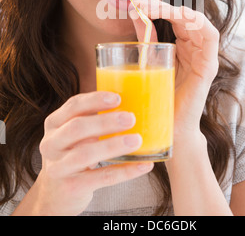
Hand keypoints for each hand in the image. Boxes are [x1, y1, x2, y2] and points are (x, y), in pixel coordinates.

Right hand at [33, 92, 152, 215]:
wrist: (55, 196)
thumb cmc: (73, 155)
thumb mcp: (75, 135)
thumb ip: (93, 119)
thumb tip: (134, 103)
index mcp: (54, 123)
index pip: (73, 106)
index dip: (95, 100)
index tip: (117, 98)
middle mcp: (51, 144)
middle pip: (77, 128)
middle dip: (105, 121)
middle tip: (130, 118)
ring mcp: (58, 167)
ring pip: (86, 154)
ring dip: (114, 145)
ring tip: (137, 140)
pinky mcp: (71, 188)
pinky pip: (101, 178)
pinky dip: (125, 171)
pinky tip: (143, 165)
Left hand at [130, 0, 218, 141]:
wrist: (166, 127)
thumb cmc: (158, 95)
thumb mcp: (150, 59)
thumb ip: (147, 37)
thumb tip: (135, 11)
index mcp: (182, 45)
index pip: (173, 17)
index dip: (157, 6)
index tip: (137, 2)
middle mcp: (194, 48)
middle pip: (184, 17)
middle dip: (163, 7)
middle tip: (142, 3)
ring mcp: (203, 56)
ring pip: (197, 22)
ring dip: (178, 11)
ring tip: (156, 8)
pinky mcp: (208, 66)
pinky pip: (211, 37)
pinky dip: (199, 23)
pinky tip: (182, 16)